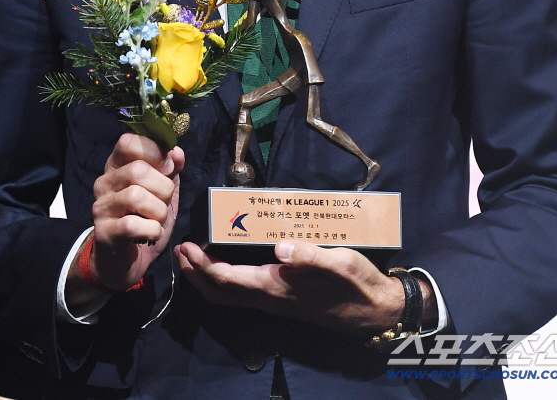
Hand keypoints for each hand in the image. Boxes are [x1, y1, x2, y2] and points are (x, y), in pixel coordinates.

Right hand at [66, 134, 183, 312]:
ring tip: (158, 219)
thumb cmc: (145, 219)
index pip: (128, 142)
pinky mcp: (103, 232)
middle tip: (165, 202)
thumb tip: (176, 152)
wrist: (126, 260)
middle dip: (163, 187)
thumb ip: (170, 168)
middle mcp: (104, 182)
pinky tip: (151, 234)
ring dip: (159, 211)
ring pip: (136, 196)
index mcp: (117, 166)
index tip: (168, 168)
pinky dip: (152, 230)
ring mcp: (101, 207)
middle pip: (138, 170)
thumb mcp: (162, 190)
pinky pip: (133, 224)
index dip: (154, 151)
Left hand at [176, 240, 435, 336]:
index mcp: (277, 287)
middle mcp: (271, 299)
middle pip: (221, 293)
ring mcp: (276, 302)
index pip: (228, 280)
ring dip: (207, 278)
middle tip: (179, 251)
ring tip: (194, 256)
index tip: (186, 247)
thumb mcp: (340, 263)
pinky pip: (243, 294)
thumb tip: (280, 247)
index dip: (203, 266)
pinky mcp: (284, 300)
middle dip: (196, 274)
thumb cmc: (357, 284)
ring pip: (230, 296)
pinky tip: (228, 263)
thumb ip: (310, 255)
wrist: (376, 310)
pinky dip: (225, 281)